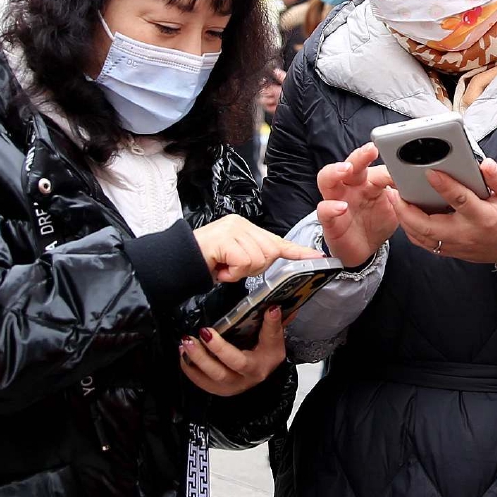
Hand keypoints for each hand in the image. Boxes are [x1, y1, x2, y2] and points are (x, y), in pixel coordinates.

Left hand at [180, 311, 284, 396]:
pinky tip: (183, 352)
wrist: (264, 368)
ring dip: (193, 361)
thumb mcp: (274, 340)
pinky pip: (199, 381)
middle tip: (190, 338)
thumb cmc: (268, 352)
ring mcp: (228, 387)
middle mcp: (241, 381)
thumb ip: (273, 325)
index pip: (238, 361)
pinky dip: (189, 367)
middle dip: (201, 356)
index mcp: (256, 369)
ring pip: (207, 378)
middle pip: (219, 373)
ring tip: (185, 343)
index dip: (220, 348)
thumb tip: (272, 308)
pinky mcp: (217, 388)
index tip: (207, 331)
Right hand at [191, 215, 319, 283]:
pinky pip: (245, 262)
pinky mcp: (227, 237)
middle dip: (254, 268)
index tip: (318, 257)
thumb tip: (269, 261)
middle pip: (270, 253)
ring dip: (241, 271)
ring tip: (224, 267)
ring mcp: (234, 229)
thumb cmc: (206, 263)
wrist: (178, 262)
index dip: (299, 251)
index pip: (277, 241)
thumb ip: (253, 258)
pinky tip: (220, 268)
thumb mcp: (235, 260)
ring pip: (259, 259)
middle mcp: (242, 224)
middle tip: (233, 268)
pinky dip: (233, 272)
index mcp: (246, 228)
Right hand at [315, 143, 399, 266]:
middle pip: (350, 165)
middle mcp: (351, 187)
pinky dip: (331, 207)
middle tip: (370, 150)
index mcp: (368, 182)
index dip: (387, 166)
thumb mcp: (394, 208)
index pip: (375, 167)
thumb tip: (414, 182)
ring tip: (346, 169)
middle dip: (360, 156)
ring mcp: (337, 201)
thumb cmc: (376, 224)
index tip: (401, 167)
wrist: (364, 250)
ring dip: (335, 171)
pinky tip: (342, 207)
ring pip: (327, 179)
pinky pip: (324, 210)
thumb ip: (402, 195)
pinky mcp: (329, 220)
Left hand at [383, 157, 496, 265]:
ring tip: (394, 200)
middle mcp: (467, 234)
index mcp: (484, 217)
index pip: (460, 200)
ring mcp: (458, 245)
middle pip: (428, 225)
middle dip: (406, 209)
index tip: (429, 171)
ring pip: (422, 237)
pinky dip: (412, 230)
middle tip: (393, 191)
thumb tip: (485, 165)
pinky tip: (406, 215)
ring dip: (405, 219)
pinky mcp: (453, 251)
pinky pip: (426, 243)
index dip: (443, 184)